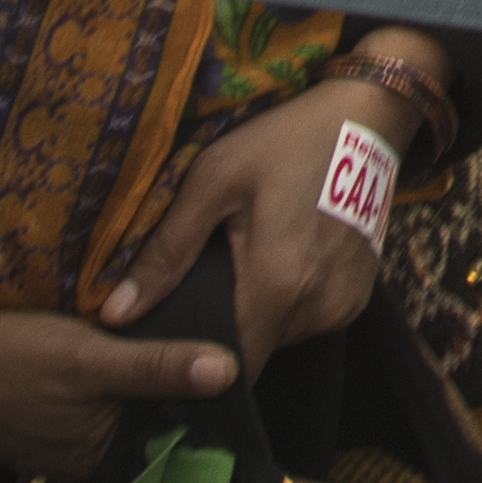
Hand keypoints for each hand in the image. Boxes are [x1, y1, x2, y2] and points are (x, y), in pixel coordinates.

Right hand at [0, 306, 242, 482]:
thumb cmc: (14, 361)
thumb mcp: (91, 359)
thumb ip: (156, 367)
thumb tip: (227, 372)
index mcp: (105, 455)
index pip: (177, 431)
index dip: (206, 396)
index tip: (238, 353)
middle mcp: (92, 457)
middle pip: (155, 417)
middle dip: (180, 382)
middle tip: (217, 330)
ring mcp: (72, 440)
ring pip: (130, 406)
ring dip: (150, 376)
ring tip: (187, 328)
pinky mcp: (57, 418)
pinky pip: (103, 400)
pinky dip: (119, 376)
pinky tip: (136, 341)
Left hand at [106, 89, 396, 372]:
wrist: (366, 117)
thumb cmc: (282, 142)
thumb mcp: (213, 180)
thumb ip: (167, 252)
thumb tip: (115, 314)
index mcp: (277, 285)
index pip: (226, 365)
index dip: (192, 363)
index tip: (169, 345)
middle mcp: (317, 307)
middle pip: (251, 348)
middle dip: (222, 327)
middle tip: (205, 283)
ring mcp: (344, 304)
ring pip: (279, 335)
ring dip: (257, 313)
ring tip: (243, 265)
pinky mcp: (359, 296)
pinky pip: (307, 319)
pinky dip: (287, 301)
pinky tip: (280, 260)